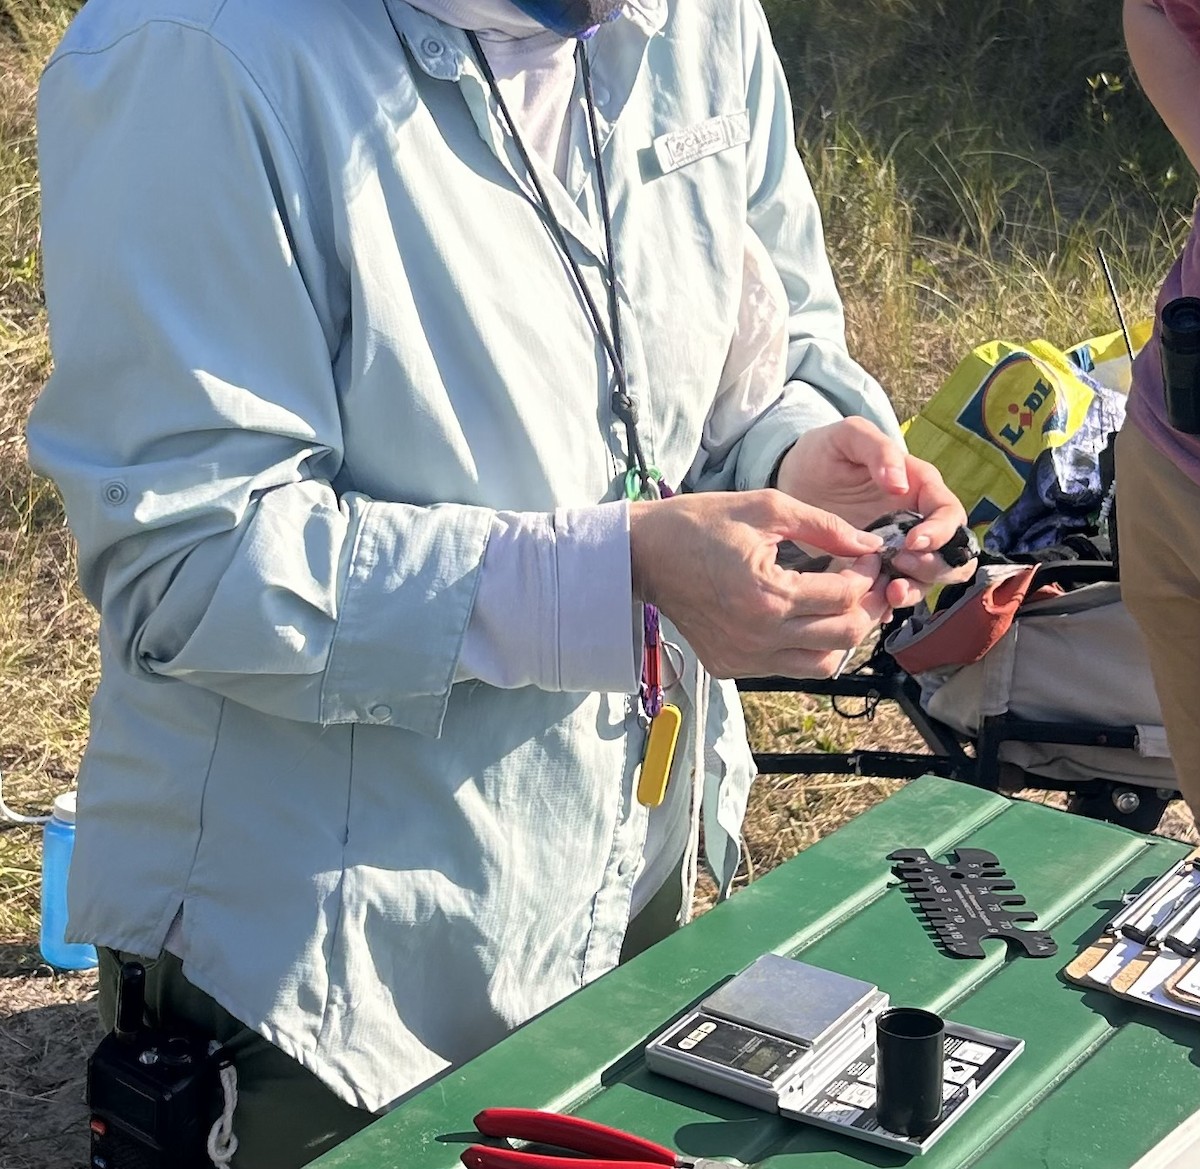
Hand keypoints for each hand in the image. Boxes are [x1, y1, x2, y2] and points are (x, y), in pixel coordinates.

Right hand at [629, 490, 891, 678]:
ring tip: (840, 605)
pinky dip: (805, 647)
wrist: (644, 555)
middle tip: (867, 584)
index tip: (867, 556)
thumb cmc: (700, 523)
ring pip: (822, 664)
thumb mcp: (767, 509)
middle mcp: (758, 637)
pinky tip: (802, 617)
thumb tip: (870, 545)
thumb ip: (825, 527)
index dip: (867, 574)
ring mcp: (743, 658)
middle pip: (844, 637)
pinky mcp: (730, 667)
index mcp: (768, 595)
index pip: (845, 596)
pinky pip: (787, 669)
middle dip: (866, 607)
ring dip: (840, 635)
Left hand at [773, 417, 973, 606]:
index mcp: (920, 488)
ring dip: (916, 590)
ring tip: (889, 592)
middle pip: (951, 555)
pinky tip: (873, 605)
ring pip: (928, 580)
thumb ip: (877, 449)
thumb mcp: (847, 437)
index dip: (940, 532)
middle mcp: (917, 522)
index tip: (912, 542)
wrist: (792, 479)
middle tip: (899, 566)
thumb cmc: (825, 452)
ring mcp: (898, 550)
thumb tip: (900, 483)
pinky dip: (889, 604)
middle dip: (934, 567)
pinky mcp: (876, 571)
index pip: (950, 514)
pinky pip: (894, 593)